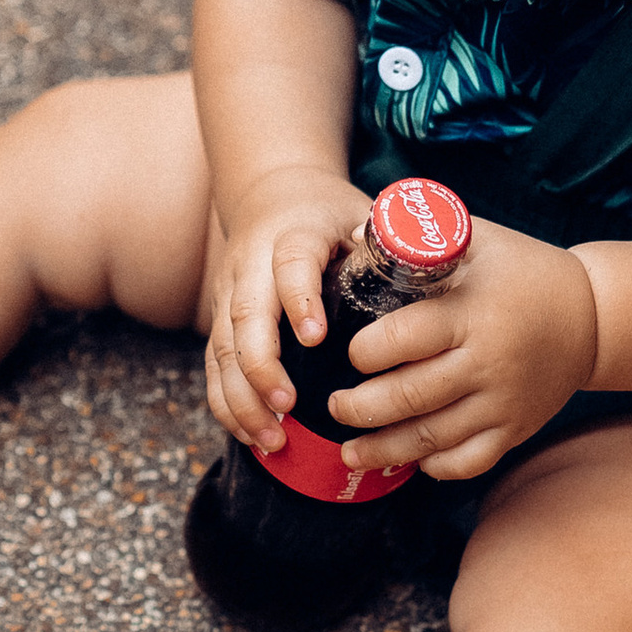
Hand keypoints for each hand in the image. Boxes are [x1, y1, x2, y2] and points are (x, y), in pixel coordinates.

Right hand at [203, 166, 373, 451]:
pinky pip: (214, 367)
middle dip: (261, 366)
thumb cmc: (327, 215)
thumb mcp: (360, 214)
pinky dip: (228, 405)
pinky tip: (252, 436)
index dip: (299, 299)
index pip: (290, 264)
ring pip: (223, 348)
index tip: (315, 338)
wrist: (272, 193)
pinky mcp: (220, 320)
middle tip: (288, 406)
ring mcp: (229, 293)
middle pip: (244, 315)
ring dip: (242, 398)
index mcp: (291, 235)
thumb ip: (385, 243)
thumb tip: (416, 262)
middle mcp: (251, 264)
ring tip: (272, 439)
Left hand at [326, 216, 598, 481]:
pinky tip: (410, 461)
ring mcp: (504, 402)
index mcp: (472, 313)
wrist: (593, 315)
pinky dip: (435, 467)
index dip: (366, 350)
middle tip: (335, 405)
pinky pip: (470, 461)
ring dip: (384, 450)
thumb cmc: (523, 271)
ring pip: (432, 438)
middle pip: (409, 398)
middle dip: (360, 408)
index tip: (350, 353)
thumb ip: (418, 238)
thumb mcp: (477, 241)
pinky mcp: (516, 429)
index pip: (404, 339)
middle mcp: (488, 362)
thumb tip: (352, 236)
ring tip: (350, 449)